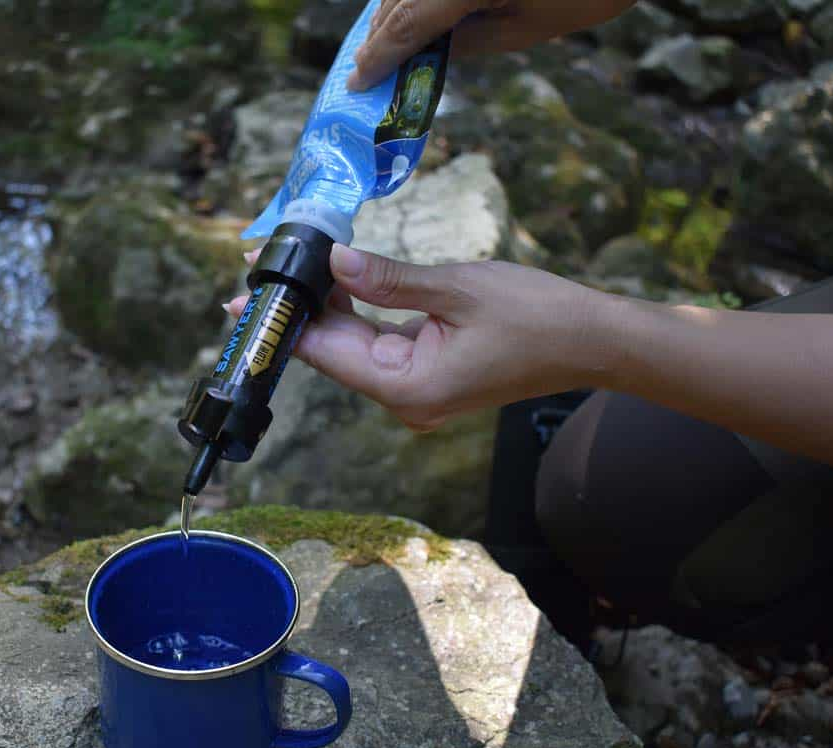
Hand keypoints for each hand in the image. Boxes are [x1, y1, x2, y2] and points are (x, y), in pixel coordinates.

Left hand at [228, 245, 617, 430]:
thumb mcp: (457, 288)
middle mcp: (407, 400)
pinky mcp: (428, 377)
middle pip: (335, 355)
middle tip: (257, 271)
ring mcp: (417, 392)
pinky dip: (357, 318)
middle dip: (298, 313)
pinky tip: (334, 286)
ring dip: (324, 312)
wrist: (590, 340)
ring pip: (354, 350)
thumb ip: (390, 279)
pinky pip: (379, 348)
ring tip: (287, 271)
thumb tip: (335, 262)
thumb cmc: (535, 315)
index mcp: (410, 387)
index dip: (284, 324)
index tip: (243, 300)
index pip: (328, 355)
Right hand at [348, 0, 637, 90]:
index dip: (379, 59)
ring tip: (382, 44)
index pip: (407, 26)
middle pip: (399, 0)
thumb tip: (429, 54)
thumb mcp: (531, 26)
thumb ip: (473, 40)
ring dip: (392, 12)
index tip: (357, 84)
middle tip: (363, 69)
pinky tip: (411, 12)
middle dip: (379, 36)